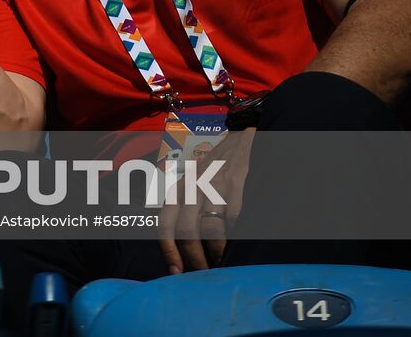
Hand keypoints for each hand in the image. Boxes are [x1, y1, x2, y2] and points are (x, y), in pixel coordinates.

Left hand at [158, 128, 253, 273]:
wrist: (245, 136)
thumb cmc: (219, 165)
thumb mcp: (197, 180)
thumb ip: (190, 205)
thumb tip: (188, 244)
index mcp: (181, 188)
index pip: (165, 222)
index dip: (168, 249)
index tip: (175, 271)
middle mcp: (193, 187)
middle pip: (187, 231)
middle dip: (194, 259)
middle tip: (203, 275)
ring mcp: (215, 185)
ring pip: (210, 229)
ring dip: (216, 254)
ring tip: (223, 266)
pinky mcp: (237, 184)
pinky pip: (234, 220)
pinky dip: (237, 239)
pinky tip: (240, 248)